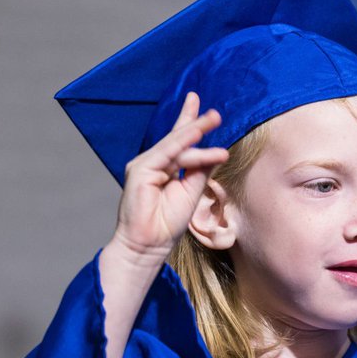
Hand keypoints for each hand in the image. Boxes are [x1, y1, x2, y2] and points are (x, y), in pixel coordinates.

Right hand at [111, 92, 228, 261]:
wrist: (148, 245)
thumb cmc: (166, 223)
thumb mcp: (191, 192)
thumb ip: (200, 171)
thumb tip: (215, 154)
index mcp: (163, 168)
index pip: (179, 142)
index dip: (191, 125)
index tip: (207, 113)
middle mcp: (152, 163)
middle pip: (176, 137)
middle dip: (195, 122)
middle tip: (215, 112)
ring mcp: (144, 165)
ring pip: (176, 145)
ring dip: (196, 131)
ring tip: (214, 119)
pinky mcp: (141, 170)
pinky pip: (168, 153)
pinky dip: (185, 144)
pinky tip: (199, 135)